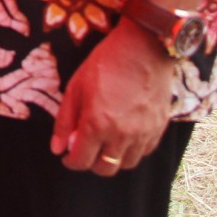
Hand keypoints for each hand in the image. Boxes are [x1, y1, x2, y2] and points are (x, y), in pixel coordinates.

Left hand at [51, 25, 176, 175]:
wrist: (144, 47)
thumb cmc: (105, 63)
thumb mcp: (76, 87)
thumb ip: (64, 121)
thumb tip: (57, 149)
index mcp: (97, 124)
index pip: (81, 161)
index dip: (71, 161)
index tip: (68, 155)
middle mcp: (122, 135)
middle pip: (105, 169)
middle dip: (91, 163)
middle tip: (86, 148)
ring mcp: (144, 133)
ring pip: (126, 164)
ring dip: (113, 158)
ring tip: (105, 141)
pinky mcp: (159, 128)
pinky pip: (144, 152)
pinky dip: (132, 150)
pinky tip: (124, 135)